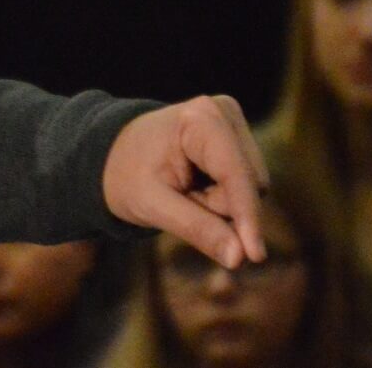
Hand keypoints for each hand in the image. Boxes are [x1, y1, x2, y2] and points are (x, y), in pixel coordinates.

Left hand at [102, 95, 269, 267]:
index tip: (255, 256)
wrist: (116, 154)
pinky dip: (224, 198)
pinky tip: (197, 187)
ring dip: (222, 205)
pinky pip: (249, 186)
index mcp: (199, 119)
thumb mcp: (151, 205)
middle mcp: (223, 113)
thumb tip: (240, 258)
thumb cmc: (128, 175)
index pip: (236, 175)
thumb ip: (196, 229)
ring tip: (186, 191)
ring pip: (254, 188)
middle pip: (251, 184)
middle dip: (222, 208)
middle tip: (181, 200)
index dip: (248, 216)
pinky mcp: (239, 139)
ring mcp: (234, 124)